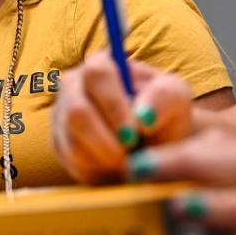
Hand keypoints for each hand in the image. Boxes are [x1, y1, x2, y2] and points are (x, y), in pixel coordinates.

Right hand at [50, 51, 192, 182]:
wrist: (157, 144)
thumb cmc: (164, 114)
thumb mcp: (176, 98)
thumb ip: (164, 97)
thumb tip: (141, 117)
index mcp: (100, 64)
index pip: (96, 74)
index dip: (113, 105)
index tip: (135, 132)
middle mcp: (73, 85)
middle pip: (76, 112)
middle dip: (107, 140)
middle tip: (131, 153)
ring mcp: (61, 115)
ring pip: (73, 142)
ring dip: (106, 158)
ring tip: (129, 158)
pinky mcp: (59, 144)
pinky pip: (72, 162)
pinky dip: (99, 169)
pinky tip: (115, 164)